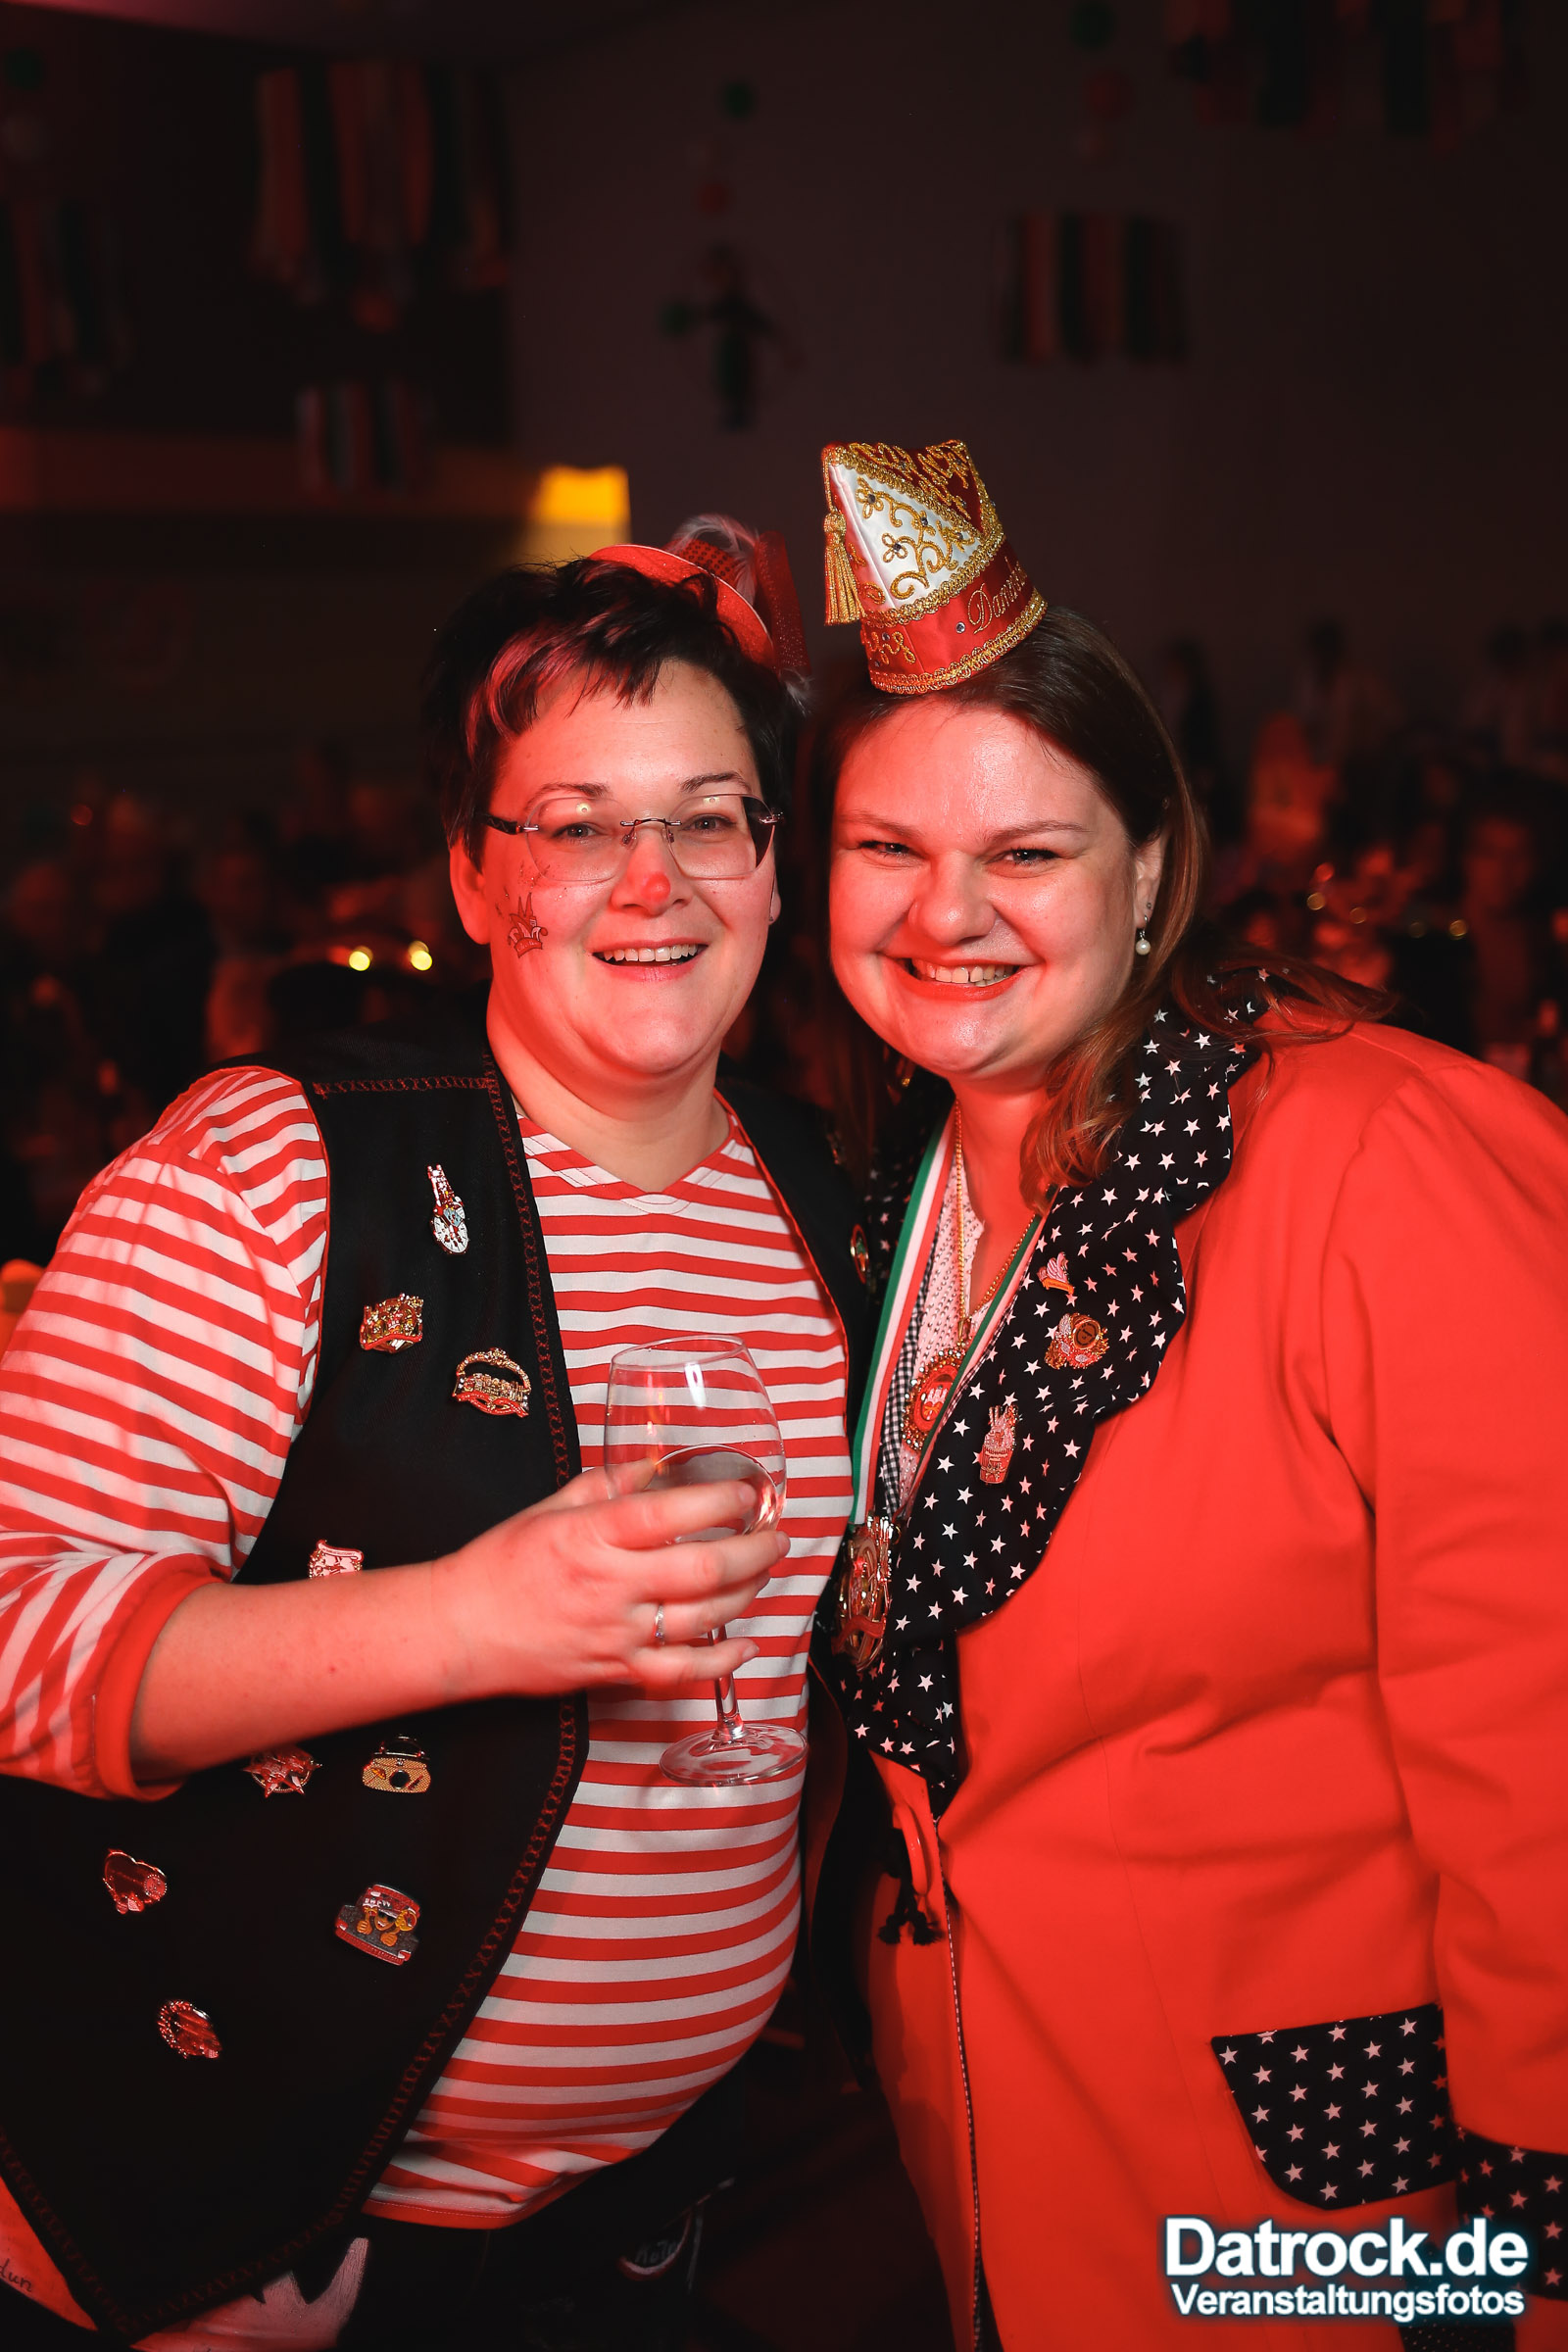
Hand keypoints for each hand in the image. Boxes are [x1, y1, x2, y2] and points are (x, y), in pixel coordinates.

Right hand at [435, 1468, 787, 1701]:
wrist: (459, 1630)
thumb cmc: (498, 1564)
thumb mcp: (548, 1508)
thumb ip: (607, 1486)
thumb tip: (655, 1466)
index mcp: (591, 1536)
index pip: (669, 1513)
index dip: (719, 1500)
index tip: (747, 1492)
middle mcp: (609, 1586)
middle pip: (702, 1569)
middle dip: (753, 1551)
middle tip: (775, 1536)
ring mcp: (615, 1634)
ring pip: (702, 1618)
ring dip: (746, 1594)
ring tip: (763, 1572)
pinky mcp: (615, 1671)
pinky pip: (680, 1672)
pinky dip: (721, 1661)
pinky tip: (744, 1644)